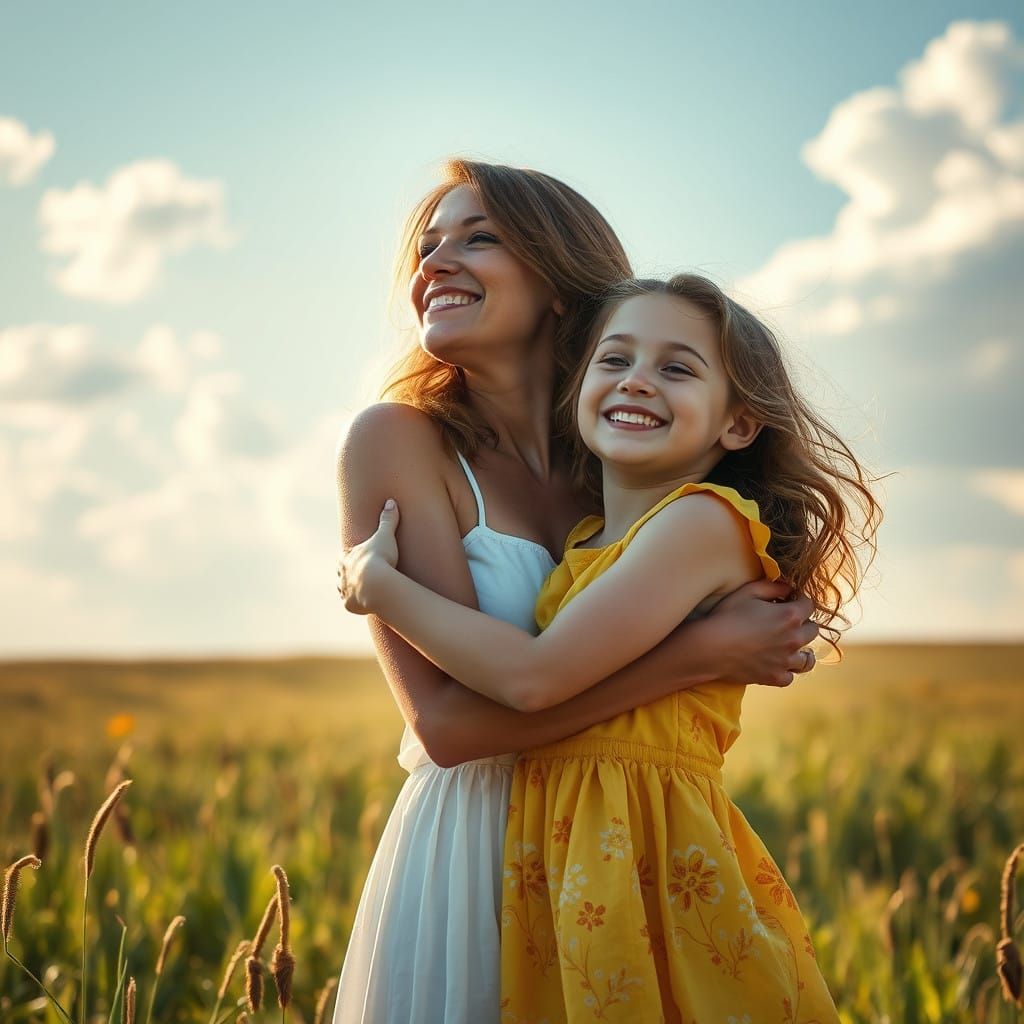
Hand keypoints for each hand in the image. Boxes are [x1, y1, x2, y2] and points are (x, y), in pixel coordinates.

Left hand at [337, 499, 400, 614]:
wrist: (376, 584)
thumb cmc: (379, 558)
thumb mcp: (385, 536)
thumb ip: (388, 520)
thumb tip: (391, 501)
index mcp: (346, 557)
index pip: (345, 556)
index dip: (351, 556)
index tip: (356, 556)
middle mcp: (341, 574)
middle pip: (341, 573)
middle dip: (347, 573)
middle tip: (357, 574)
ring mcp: (344, 590)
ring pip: (343, 589)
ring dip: (350, 589)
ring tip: (359, 591)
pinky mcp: (349, 605)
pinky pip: (351, 604)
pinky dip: (356, 604)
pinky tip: (364, 604)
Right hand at [689, 579, 818, 686]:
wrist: (710, 648)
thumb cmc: (727, 616)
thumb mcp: (748, 591)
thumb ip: (773, 586)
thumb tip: (788, 588)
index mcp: (790, 616)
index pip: (809, 605)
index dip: (800, 600)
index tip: (789, 600)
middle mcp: (794, 639)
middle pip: (812, 631)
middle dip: (803, 623)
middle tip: (787, 622)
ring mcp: (785, 661)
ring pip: (807, 659)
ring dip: (801, 650)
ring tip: (790, 646)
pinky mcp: (774, 677)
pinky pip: (790, 677)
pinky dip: (786, 671)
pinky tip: (777, 664)